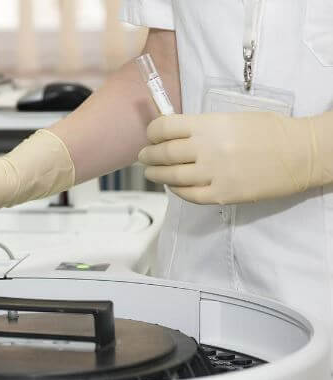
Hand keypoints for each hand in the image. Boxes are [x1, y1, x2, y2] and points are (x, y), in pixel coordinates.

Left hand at [138, 112, 331, 203]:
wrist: (301, 153)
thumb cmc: (270, 131)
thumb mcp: (232, 118)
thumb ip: (202, 127)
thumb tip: (175, 134)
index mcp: (208, 126)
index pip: (164, 128)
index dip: (152, 132)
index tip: (151, 136)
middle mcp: (206, 149)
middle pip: (163, 154)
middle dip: (149, 155)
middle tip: (144, 157)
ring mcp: (213, 174)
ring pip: (171, 176)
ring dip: (157, 174)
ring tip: (152, 172)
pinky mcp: (221, 194)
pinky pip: (188, 195)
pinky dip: (176, 190)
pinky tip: (174, 185)